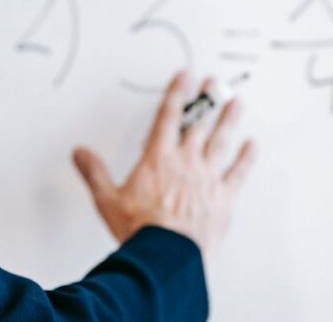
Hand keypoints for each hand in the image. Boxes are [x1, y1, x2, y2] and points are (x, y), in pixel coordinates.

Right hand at [72, 71, 256, 261]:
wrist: (167, 255)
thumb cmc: (140, 230)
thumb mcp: (108, 200)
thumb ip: (95, 173)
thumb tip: (79, 153)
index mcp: (158, 159)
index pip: (167, 118)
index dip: (176, 94)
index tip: (184, 77)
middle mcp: (185, 162)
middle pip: (198, 124)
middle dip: (206, 101)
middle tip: (214, 83)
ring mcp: (207, 178)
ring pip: (221, 142)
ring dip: (229, 120)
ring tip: (237, 103)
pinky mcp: (223, 198)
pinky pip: (238, 173)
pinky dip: (246, 158)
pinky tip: (253, 146)